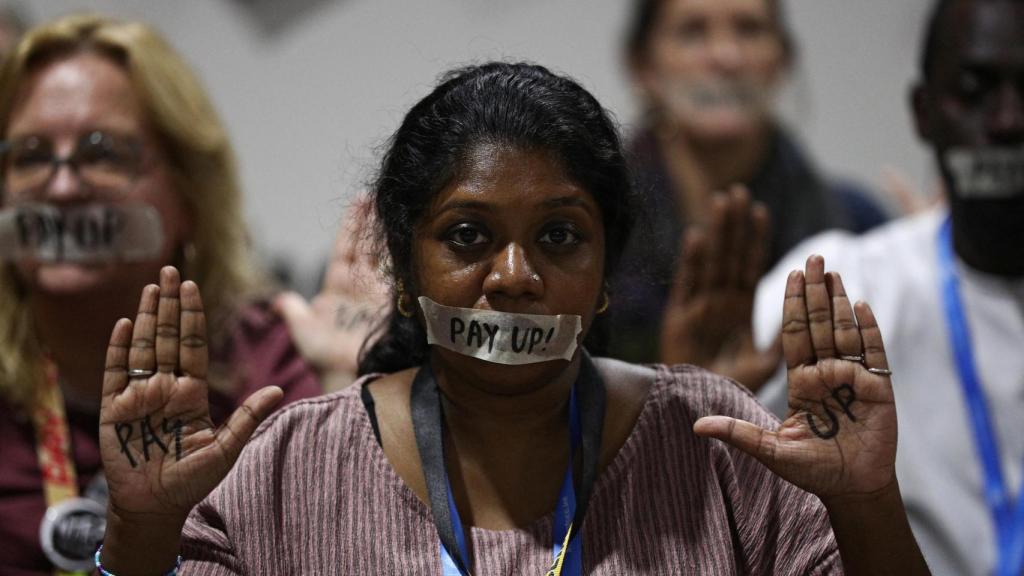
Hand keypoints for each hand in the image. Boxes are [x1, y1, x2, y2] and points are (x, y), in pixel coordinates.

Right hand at [100, 267, 282, 527]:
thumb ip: (248, 418)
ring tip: (150, 287)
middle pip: (167, 337)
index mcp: (192, 392)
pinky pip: (117, 372)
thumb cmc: (192, 481)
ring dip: (146, 317)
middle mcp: (166, 387)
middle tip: (170, 270)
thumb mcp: (226, 449)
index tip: (192, 287)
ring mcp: (139, 395)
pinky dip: (119, 348)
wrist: (154, 507)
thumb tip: (279, 390)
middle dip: (169, 304)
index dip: (191, 316)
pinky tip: (124, 324)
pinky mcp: (114, 409)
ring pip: (143, 347)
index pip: (193, 345)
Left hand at [274, 199, 387, 390]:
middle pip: (369, 246)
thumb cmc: (325, 360)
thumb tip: (281, 300)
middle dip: (374, 220)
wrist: (350, 379)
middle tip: (382, 193)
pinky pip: (402, 273)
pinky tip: (410, 233)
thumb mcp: (304, 334)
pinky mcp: (397, 302)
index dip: (352, 224)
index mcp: (338, 287)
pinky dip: (406, 254)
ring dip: (390, 231)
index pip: (346, 248)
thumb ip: (295, 314)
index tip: (361, 200)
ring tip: (396, 205)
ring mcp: (381, 293)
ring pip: (386, 255)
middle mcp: (362, 287)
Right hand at [660, 185, 781, 390]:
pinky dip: (691, 262)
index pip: (750, 266)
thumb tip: (805, 316)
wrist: (698, 408)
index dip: (755, 239)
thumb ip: (780, 340)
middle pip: (729, 255)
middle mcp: (719, 302)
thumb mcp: (765, 364)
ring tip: (721, 201)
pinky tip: (697, 237)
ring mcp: (698, 307)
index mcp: (739, 308)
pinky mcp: (678, 319)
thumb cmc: (730, 388)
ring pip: (711, 262)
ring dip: (716, 232)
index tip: (761, 210)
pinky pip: (687, 285)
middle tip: (738, 191)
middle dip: (734, 224)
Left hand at [694, 255, 896, 501]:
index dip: (792, 306)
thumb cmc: (812, 470)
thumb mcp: (769, 450)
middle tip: (814, 257)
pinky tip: (861, 305)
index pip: (794, 336)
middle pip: (820, 325)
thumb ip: (738, 433)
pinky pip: (873, 353)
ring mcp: (853, 379)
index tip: (790, 275)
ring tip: (834, 273)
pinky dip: (868, 329)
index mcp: (801, 382)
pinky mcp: (879, 388)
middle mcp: (826, 374)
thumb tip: (696, 425)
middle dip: (816, 292)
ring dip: (839, 302)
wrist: (852, 489)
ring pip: (844, 332)